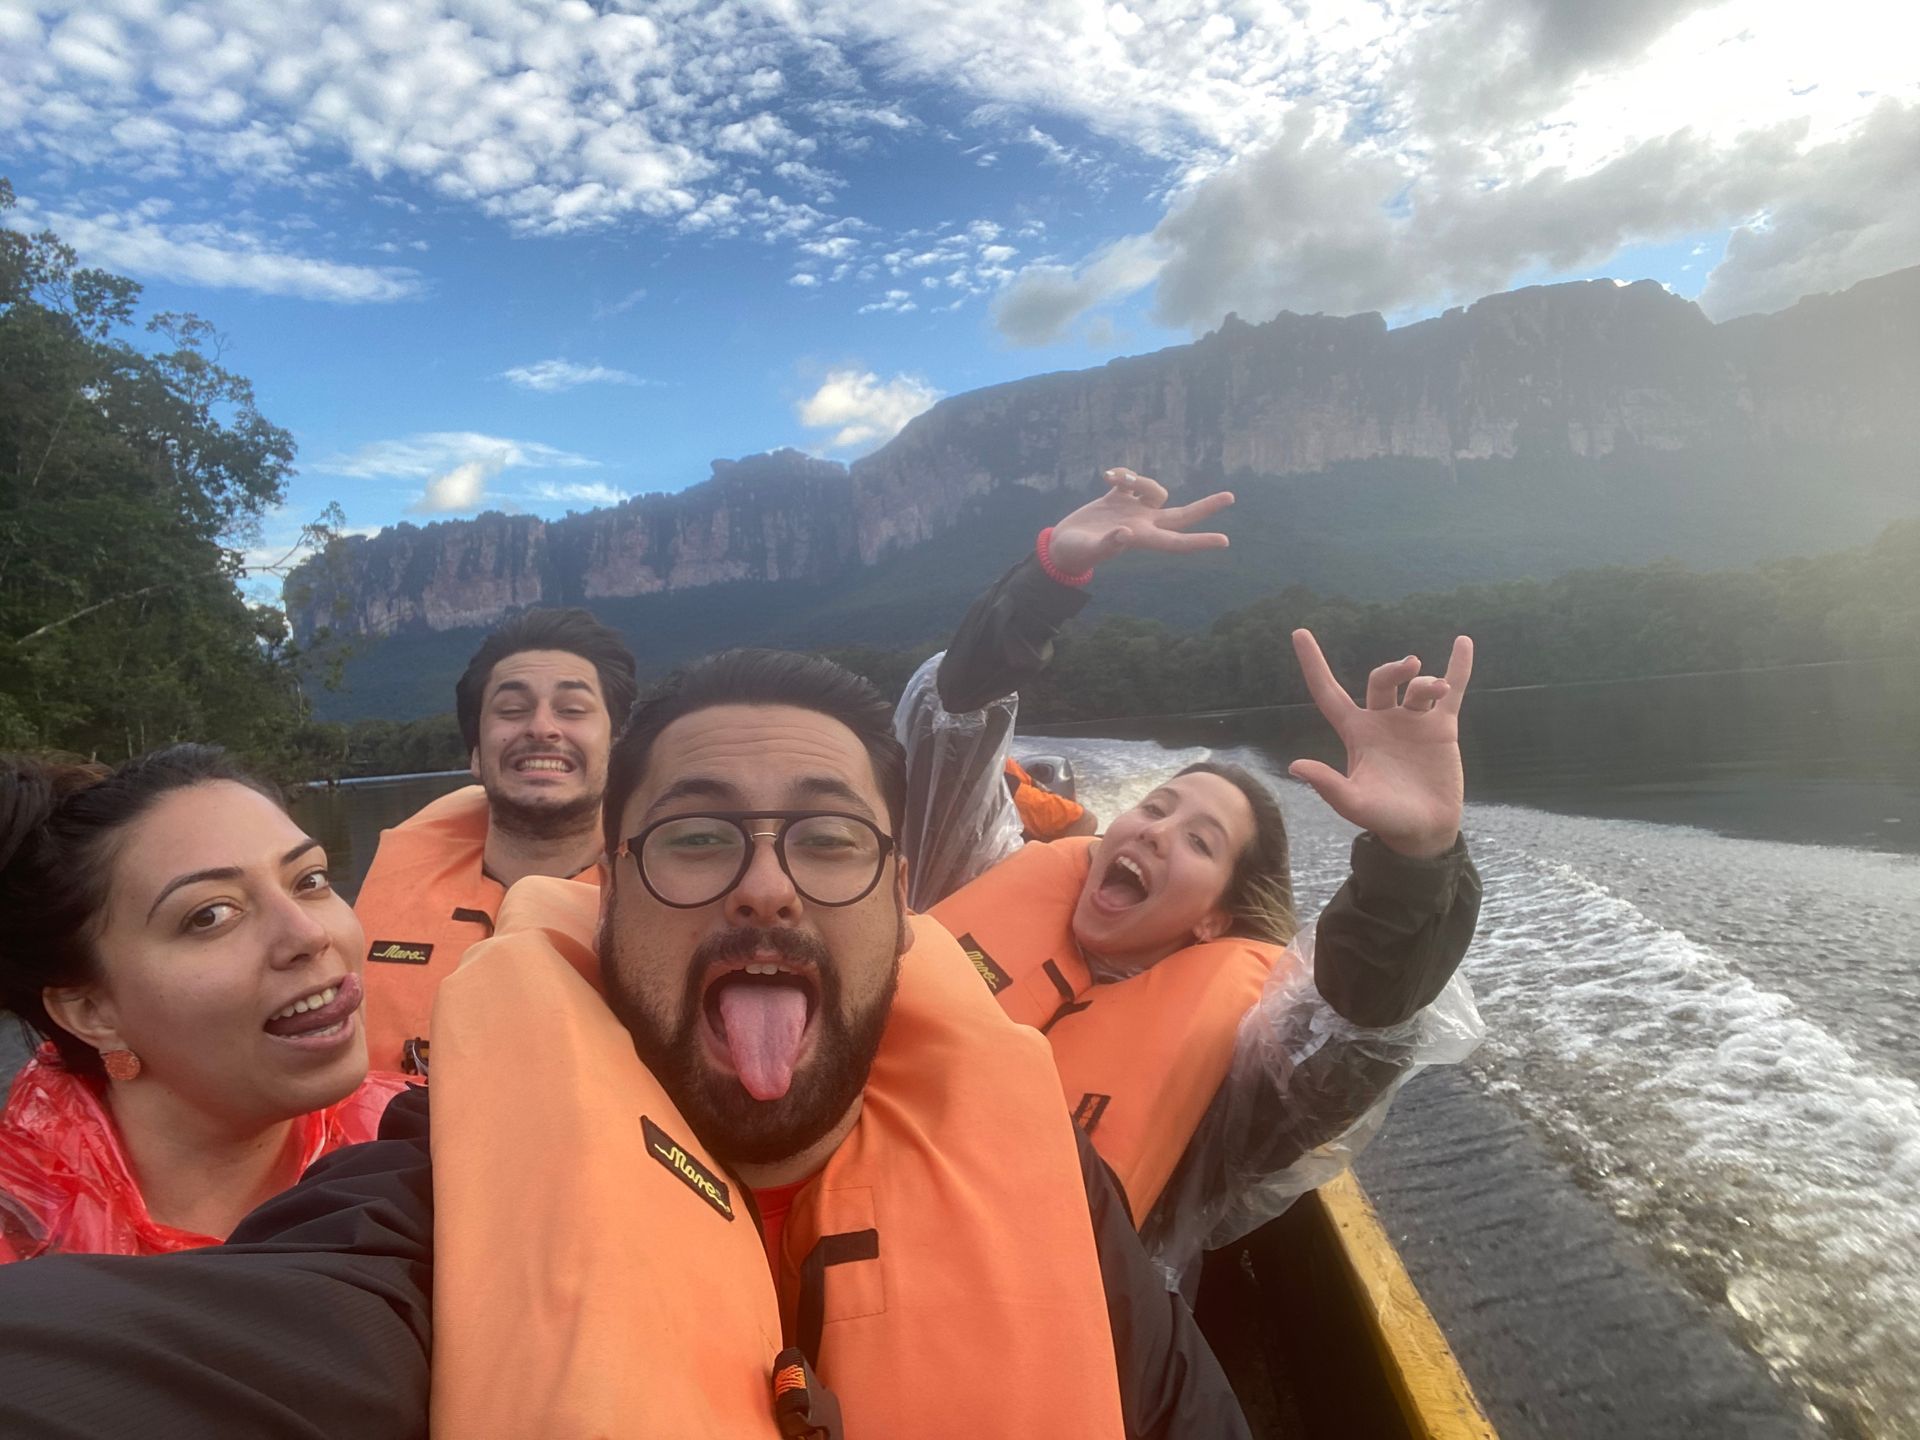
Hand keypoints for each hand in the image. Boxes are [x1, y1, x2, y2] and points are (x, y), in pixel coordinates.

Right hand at [1045, 468, 1234, 575]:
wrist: (1061, 546)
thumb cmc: (1074, 553)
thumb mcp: (1088, 550)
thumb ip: (1108, 544)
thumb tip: (1126, 533)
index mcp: (1141, 538)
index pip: (1177, 542)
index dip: (1200, 542)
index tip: (1224, 541)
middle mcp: (1143, 524)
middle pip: (1182, 515)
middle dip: (1206, 507)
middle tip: (1231, 497)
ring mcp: (1133, 510)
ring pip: (1155, 489)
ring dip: (1141, 478)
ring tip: (1114, 478)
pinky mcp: (1118, 498)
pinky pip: (1132, 479)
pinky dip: (1124, 473)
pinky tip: (1106, 476)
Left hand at [1287, 629, 1472, 859]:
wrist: (1425, 831)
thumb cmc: (1385, 819)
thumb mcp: (1353, 803)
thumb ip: (1328, 784)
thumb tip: (1295, 766)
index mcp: (1357, 733)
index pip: (1328, 692)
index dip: (1314, 665)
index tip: (1299, 633)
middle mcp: (1383, 722)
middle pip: (1380, 681)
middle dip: (1393, 669)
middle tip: (1410, 665)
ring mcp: (1413, 723)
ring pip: (1416, 687)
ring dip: (1426, 681)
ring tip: (1436, 688)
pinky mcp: (1442, 729)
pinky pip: (1452, 692)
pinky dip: (1457, 669)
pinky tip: (1462, 643)